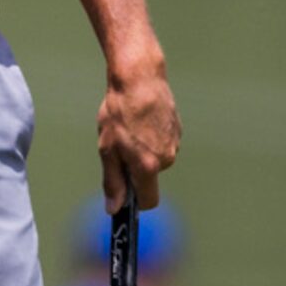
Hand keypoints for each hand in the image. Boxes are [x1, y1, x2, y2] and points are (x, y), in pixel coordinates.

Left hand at [97, 58, 180, 210]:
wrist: (139, 77)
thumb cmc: (120, 111)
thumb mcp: (108, 149)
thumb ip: (113, 182)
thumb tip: (114, 208)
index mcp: (148, 166)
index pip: (149, 202)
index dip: (135, 202)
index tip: (123, 196)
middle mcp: (167, 158)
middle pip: (149, 177)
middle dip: (134, 169)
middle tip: (117, 146)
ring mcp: (174, 143)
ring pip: (155, 158)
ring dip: (142, 150)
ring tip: (128, 127)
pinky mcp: (177, 129)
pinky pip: (161, 142)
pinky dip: (150, 137)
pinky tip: (140, 119)